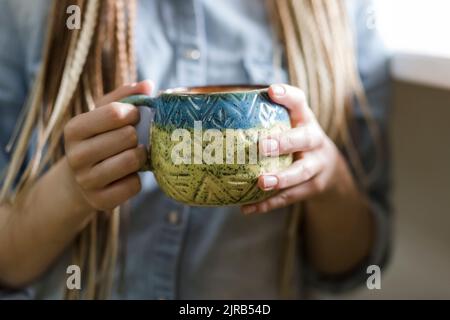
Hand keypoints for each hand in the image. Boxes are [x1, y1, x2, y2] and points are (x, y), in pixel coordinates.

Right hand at [64, 81, 152, 210]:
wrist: (81, 180)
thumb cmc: (99, 140)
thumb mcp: (104, 115)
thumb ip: (125, 97)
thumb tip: (148, 84)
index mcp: (74, 129)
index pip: (114, 112)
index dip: (133, 112)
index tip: (135, 116)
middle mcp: (75, 155)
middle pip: (126, 137)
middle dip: (136, 136)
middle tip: (133, 139)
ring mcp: (86, 181)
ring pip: (130, 162)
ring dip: (140, 156)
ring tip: (136, 154)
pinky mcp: (99, 201)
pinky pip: (133, 186)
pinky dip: (137, 179)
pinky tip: (128, 175)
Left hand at [241, 84, 343, 213]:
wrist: (328, 167)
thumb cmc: (295, 139)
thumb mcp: (290, 124)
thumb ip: (266, 117)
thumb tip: (219, 114)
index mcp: (304, 119)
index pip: (299, 102)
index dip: (287, 96)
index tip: (271, 91)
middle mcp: (314, 140)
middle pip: (304, 139)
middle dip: (284, 143)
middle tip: (262, 146)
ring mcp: (316, 165)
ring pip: (301, 172)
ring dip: (281, 178)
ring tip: (261, 182)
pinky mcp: (312, 187)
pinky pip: (290, 197)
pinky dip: (268, 204)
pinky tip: (248, 208)